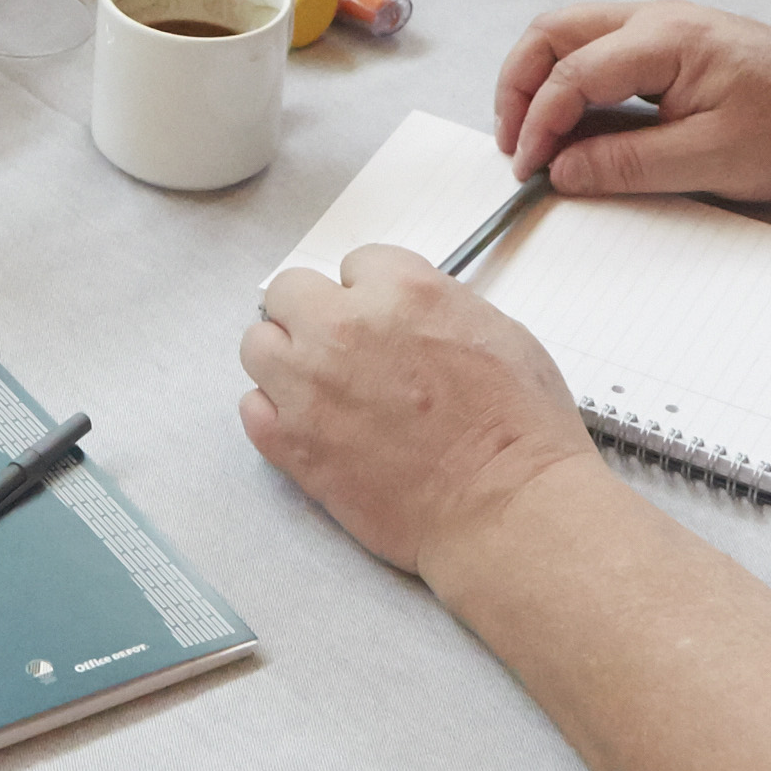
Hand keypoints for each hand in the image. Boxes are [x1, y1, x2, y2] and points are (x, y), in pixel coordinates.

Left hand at [240, 244, 599, 575]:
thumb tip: (408, 312)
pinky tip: (308, 425)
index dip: (371, 293)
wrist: (506, 507)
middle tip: (340, 347)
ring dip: (284, 359)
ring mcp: (310, 385)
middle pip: (290, 291)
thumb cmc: (519, 429)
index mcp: (402, 291)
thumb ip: (439, 306)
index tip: (382, 319)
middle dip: (314, 314)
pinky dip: (274, 413)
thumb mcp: (500, 332)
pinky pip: (251, 407)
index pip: (356, 263)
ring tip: (317, 386)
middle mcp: (345, 328)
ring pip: (258, 344)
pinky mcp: (293, 442)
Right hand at [492, 0, 770, 200]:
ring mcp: (665, 25)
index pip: (572, 74)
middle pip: (553, 33)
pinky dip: (573, 83)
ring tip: (537, 137)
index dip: (538, 126)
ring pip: (572, 36)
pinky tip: (578, 125)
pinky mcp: (673, 45)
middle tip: (515, 144)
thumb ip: (627, 164)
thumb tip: (562, 171)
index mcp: (667, 37)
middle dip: (520, 87)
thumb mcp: (711, 160)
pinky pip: (601, 50)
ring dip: (542, 82)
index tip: (530, 171)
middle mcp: (658, 17)